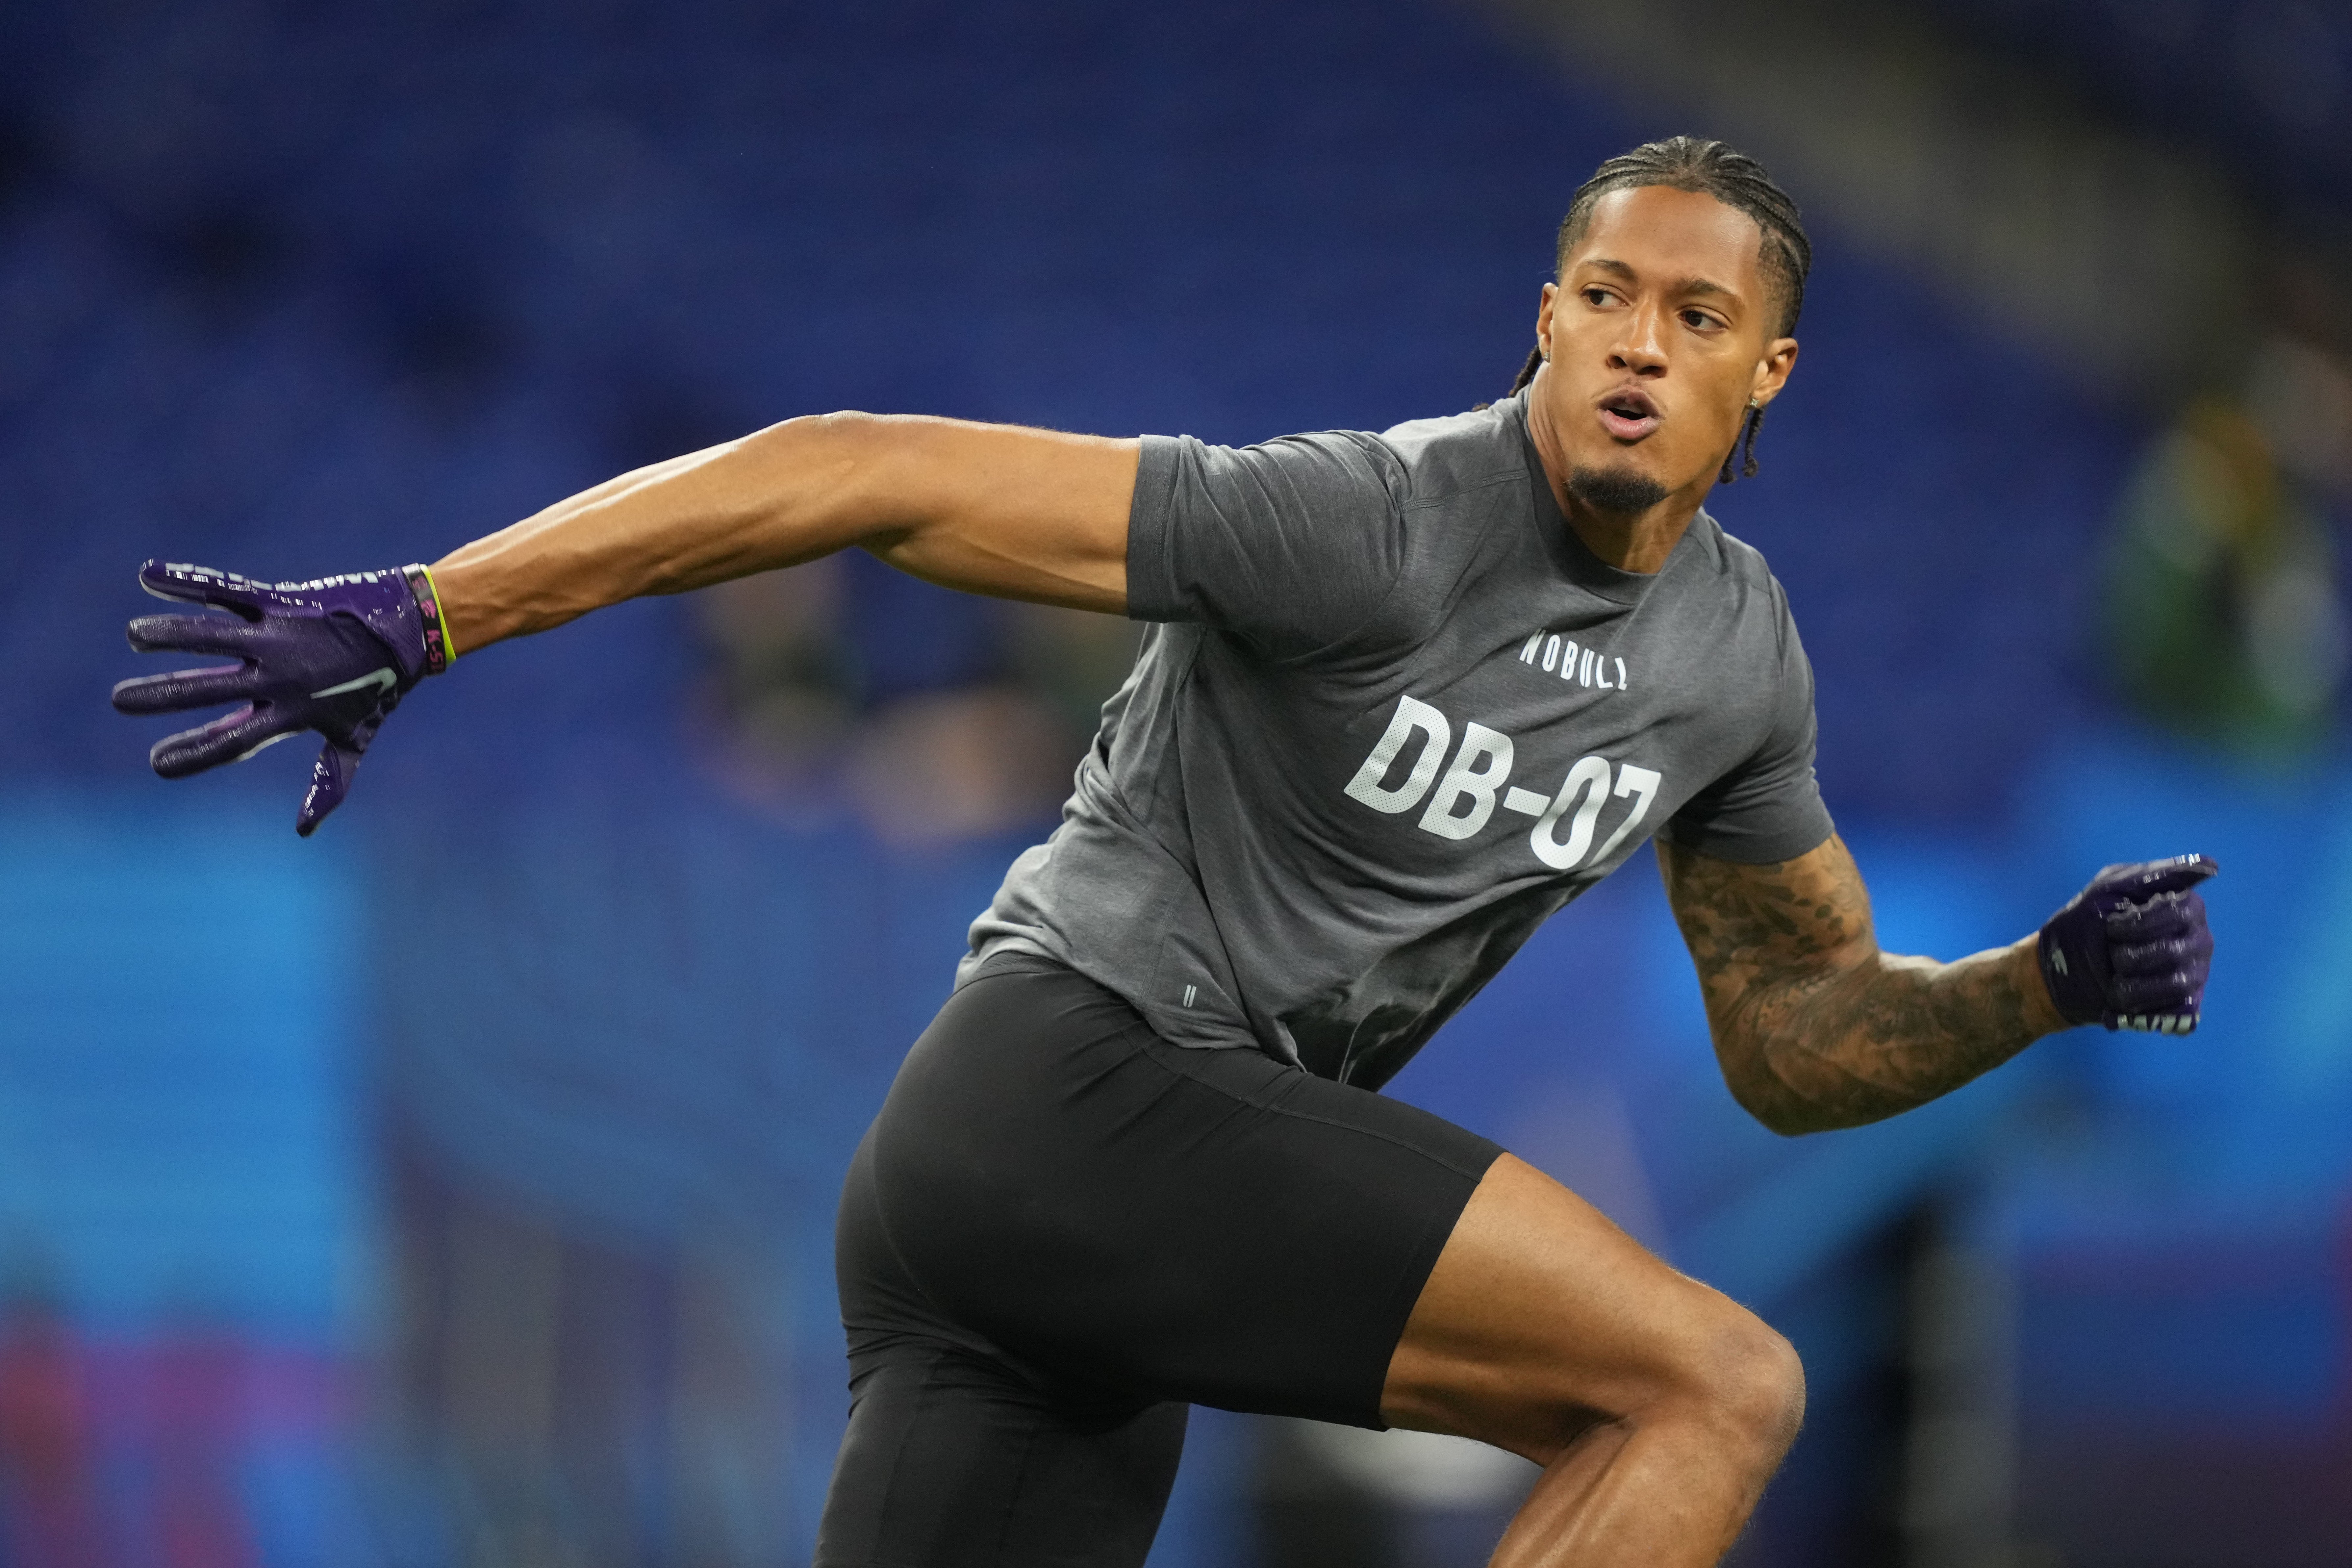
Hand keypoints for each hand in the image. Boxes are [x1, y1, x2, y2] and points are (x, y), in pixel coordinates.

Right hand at [110, 559, 451, 835]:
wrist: (416, 629)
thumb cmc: (381, 686)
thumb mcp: (355, 737)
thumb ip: (328, 781)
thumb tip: (306, 830)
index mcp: (292, 713)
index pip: (232, 742)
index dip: (194, 754)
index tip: (157, 764)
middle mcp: (281, 676)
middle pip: (209, 689)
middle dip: (162, 695)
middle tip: (122, 701)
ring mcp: (280, 636)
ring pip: (210, 635)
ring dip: (167, 636)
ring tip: (134, 637)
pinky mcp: (284, 600)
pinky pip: (226, 590)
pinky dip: (186, 581)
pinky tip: (148, 575)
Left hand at [2037, 855, 2216, 1032]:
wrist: (2060, 974)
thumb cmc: (2085, 924)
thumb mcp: (2107, 890)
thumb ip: (2153, 876)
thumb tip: (2210, 864)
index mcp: (2184, 906)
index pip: (2182, 911)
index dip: (2141, 923)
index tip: (2113, 926)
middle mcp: (2198, 937)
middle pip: (2178, 950)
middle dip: (2132, 954)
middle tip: (2111, 951)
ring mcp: (2195, 971)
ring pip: (2178, 981)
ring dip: (2132, 982)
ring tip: (2113, 976)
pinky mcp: (2185, 1003)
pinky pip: (2177, 1010)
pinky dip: (2140, 1005)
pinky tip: (2121, 999)